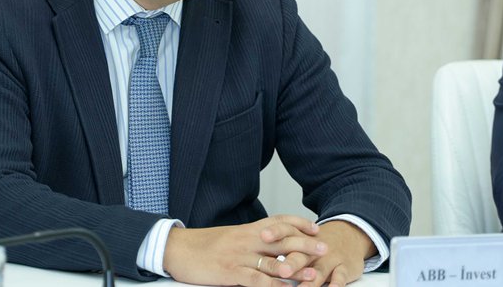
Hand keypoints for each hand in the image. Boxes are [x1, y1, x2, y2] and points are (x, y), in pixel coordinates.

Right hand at [163, 215, 326, 286]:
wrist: (178, 248)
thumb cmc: (204, 245)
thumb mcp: (230, 237)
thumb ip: (250, 239)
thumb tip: (270, 244)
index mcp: (247, 229)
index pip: (278, 221)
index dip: (298, 223)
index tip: (315, 228)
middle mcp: (246, 240)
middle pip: (281, 240)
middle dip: (305, 245)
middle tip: (325, 248)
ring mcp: (239, 257)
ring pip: (272, 262)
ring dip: (295, 269)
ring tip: (314, 275)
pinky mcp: (230, 273)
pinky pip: (255, 279)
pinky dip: (272, 285)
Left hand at [260, 220, 375, 286]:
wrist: (349, 236)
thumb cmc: (314, 243)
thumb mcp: (299, 238)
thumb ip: (279, 245)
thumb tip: (252, 253)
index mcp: (300, 236)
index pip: (286, 229)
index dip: (275, 232)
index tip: (263, 236)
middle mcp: (314, 247)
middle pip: (301, 254)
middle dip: (291, 262)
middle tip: (282, 270)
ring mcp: (330, 258)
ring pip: (319, 269)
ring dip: (310, 280)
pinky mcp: (344, 268)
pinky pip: (340, 277)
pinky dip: (336, 284)